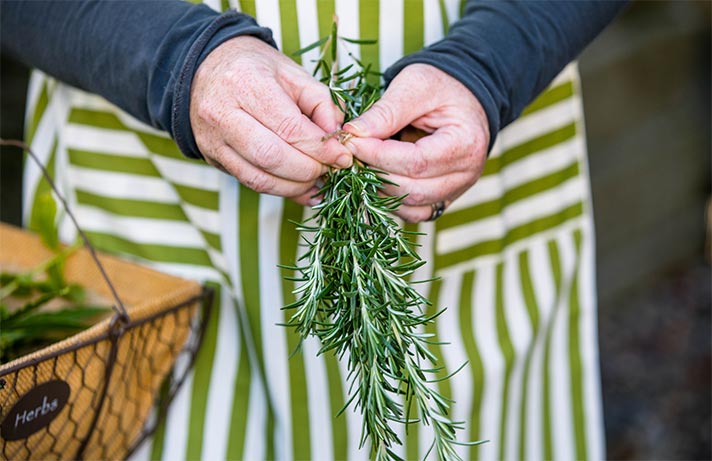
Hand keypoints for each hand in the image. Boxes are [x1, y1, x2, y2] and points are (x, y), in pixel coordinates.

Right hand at [190, 36, 351, 204]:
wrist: (206, 68)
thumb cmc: (255, 68)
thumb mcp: (293, 73)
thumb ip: (321, 103)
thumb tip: (337, 139)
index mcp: (245, 83)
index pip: (289, 128)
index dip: (321, 148)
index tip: (342, 156)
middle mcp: (222, 113)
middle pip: (272, 157)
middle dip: (309, 170)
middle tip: (330, 169)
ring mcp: (213, 139)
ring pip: (259, 178)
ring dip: (296, 186)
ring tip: (317, 180)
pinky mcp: (212, 158)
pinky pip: (250, 182)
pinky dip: (281, 190)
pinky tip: (301, 188)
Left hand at [343, 63, 489, 221]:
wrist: (461, 97)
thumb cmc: (440, 86)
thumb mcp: (414, 85)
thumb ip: (385, 111)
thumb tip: (352, 134)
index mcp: (465, 143)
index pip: (415, 162)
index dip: (377, 155)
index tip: (350, 141)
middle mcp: (466, 173)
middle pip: (413, 190)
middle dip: (375, 174)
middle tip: (350, 154)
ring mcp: (457, 190)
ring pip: (412, 206)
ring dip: (380, 190)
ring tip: (361, 165)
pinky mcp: (444, 198)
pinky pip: (415, 212)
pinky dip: (391, 202)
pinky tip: (375, 180)